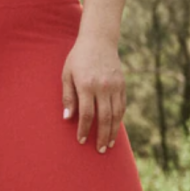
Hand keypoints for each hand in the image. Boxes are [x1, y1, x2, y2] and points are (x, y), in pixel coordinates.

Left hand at [61, 34, 126, 153]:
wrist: (98, 40)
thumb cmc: (78, 58)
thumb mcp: (67, 74)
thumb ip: (68, 96)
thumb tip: (68, 118)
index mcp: (86, 84)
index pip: (87, 114)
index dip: (84, 129)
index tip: (81, 140)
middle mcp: (102, 86)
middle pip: (104, 117)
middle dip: (101, 136)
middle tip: (99, 150)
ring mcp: (114, 85)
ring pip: (116, 114)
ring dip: (112, 131)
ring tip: (108, 144)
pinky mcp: (122, 84)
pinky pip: (122, 106)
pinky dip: (119, 119)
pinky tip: (114, 128)